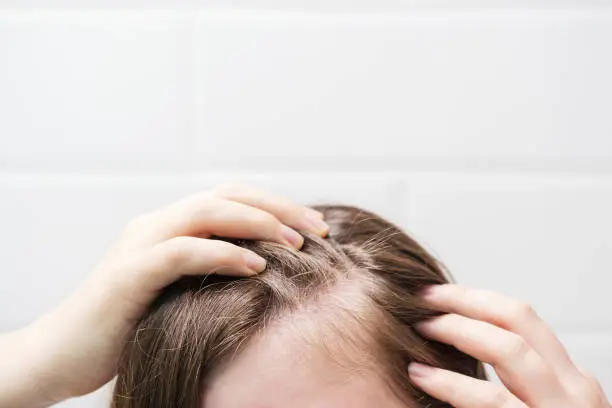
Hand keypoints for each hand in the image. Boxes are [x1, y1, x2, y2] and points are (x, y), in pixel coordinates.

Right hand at [2, 185, 328, 406]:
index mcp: (170, 227)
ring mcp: (139, 244)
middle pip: (226, 196)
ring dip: (256, 223)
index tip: (316, 226)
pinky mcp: (127, 274)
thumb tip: (268, 272)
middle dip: (277, 208)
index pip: (230, 199)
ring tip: (296, 241)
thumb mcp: (178, 292)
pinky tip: (255, 266)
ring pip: (205, 213)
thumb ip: (211, 274)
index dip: (275, 206)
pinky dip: (222, 254)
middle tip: (319, 228)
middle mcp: (155, 225)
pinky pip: (180, 252)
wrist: (61, 354)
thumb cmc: (127, 326)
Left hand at [408, 284, 610, 406]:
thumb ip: (516, 381)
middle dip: (464, 301)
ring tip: (418, 329)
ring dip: (457, 331)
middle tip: (421, 298)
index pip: (521, 318)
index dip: (475, 298)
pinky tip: (421, 374)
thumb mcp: (540, 406)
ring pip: (510, 351)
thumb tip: (458, 341)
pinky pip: (493, 402)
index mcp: (570, 378)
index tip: (436, 294)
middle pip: (517, 319)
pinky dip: (452, 384)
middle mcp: (574, 389)